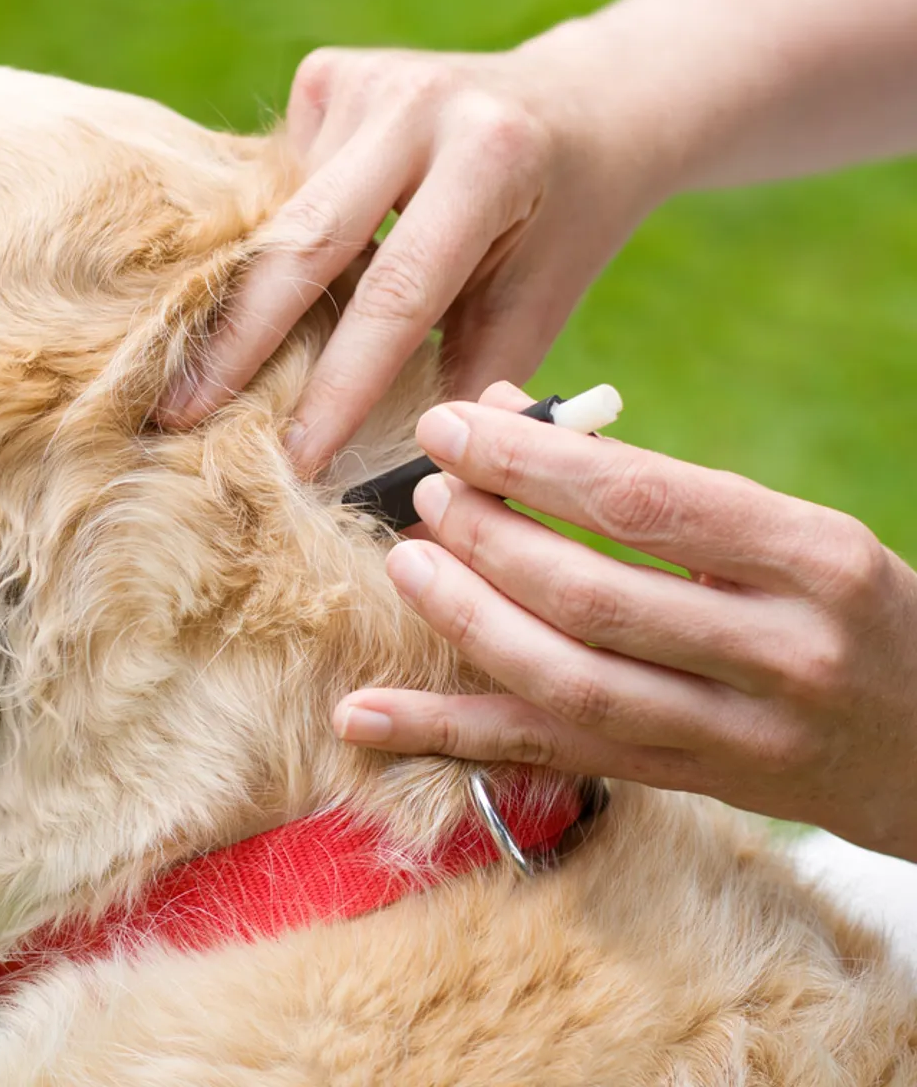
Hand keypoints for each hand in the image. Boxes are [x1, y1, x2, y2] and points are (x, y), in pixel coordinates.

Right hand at [157, 30, 661, 474]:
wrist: (579, 106)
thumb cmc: (562, 224)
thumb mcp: (539, 303)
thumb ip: (471, 381)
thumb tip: (402, 480)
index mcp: (489, 158)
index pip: (397, 293)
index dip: (340, 385)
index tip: (295, 459)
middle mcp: (417, 102)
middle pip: (303, 241)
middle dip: (238, 342)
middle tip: (178, 417)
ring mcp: (364, 79)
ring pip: (278, 216)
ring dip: (244, 298)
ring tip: (196, 376)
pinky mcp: (328, 76)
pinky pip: (278, 186)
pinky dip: (270, 248)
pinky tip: (262, 291)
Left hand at [333, 381, 916, 861]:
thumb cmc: (840, 603)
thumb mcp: (778, 527)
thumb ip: (646, 478)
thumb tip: (503, 415)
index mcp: (811, 556)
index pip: (644, 501)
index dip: (529, 463)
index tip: (448, 426)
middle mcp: (781, 651)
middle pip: (594, 596)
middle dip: (489, 540)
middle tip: (426, 495)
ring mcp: (738, 736)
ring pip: (570, 684)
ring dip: (466, 623)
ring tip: (405, 566)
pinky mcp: (691, 787)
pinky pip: (554, 757)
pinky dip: (450, 734)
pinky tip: (364, 716)